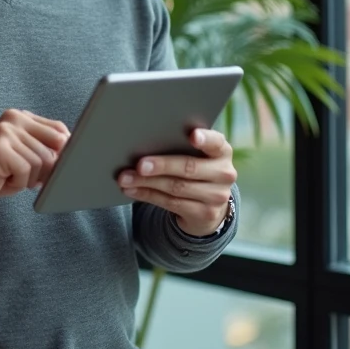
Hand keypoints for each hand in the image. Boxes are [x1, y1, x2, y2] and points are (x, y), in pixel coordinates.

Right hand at [0, 109, 71, 210]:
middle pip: (55, 148)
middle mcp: (13, 118)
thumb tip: (75, 152)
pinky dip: (20, 183)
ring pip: (42, 162)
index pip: (60, 130)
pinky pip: (27, 171)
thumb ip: (47, 148)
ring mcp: (4, 132)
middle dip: (47, 169)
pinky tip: (4, 179)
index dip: (62, 153)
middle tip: (26, 175)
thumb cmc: (0, 173)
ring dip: (30, 178)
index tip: (49, 167)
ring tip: (11, 176)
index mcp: (21, 116)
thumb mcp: (27, 156)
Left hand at [117, 127, 236, 235]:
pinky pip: (171, 203)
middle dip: (161, 165)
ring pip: (176, 187)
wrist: (208, 206)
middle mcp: (224, 173)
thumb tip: (141, 141)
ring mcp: (217, 196)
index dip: (205, 138)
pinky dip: (147, 195)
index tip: (192, 135)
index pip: (216, 142)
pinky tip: (131, 190)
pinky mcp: (204, 214)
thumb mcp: (195, 156)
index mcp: (222, 152)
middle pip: (189, 167)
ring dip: (146, 182)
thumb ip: (179, 147)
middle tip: (139, 164)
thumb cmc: (194, 169)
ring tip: (125, 178)